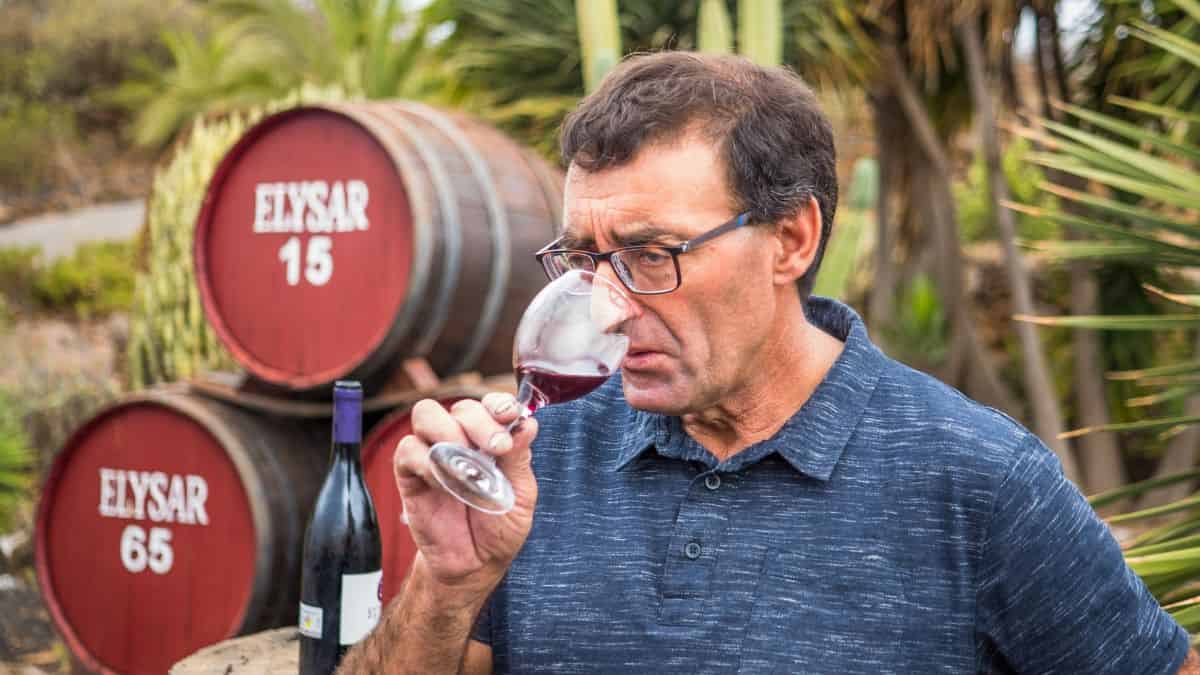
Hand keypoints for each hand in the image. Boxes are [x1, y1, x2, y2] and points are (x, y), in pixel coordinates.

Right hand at [392, 394, 537, 598]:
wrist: (473, 564)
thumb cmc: (499, 527)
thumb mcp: (521, 496)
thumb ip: (519, 459)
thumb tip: (527, 423)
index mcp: (491, 438)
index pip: (491, 404)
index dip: (498, 404)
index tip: (509, 416)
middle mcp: (461, 438)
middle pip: (461, 406)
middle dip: (480, 422)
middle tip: (496, 448)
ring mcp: (432, 452)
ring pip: (427, 415)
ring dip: (450, 434)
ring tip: (467, 467)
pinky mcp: (409, 473)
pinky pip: (409, 450)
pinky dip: (428, 463)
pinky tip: (445, 484)